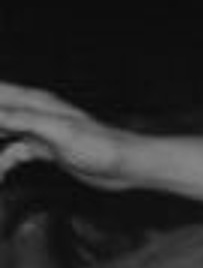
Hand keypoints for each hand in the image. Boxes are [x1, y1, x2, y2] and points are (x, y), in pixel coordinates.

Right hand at [0, 83, 139, 191]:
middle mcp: (34, 113)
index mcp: (35, 102)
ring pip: (1, 133)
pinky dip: (2, 163)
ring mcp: (38, 131)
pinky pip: (12, 153)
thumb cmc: (100, 145)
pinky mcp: (43, 149)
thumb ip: (21, 119)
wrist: (126, 165)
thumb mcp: (56, 131)